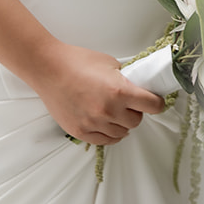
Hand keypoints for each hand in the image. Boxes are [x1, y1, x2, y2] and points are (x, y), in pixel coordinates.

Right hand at [31, 43, 167, 144]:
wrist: (47, 68)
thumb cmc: (76, 62)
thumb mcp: (110, 64)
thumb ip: (126, 80)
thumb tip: (138, 89)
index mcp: (119, 91)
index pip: (153, 106)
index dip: (156, 103)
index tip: (155, 102)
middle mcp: (108, 110)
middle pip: (136, 121)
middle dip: (135, 112)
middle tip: (128, 104)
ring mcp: (93, 123)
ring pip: (122, 133)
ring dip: (121, 124)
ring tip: (113, 112)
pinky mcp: (80, 131)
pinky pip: (105, 141)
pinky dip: (109, 134)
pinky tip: (106, 123)